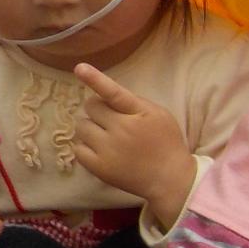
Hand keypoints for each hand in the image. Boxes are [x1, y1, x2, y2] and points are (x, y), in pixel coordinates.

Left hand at [72, 63, 196, 216]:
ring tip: (106, 137)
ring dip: (91, 127)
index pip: (114, 93)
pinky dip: (86, 146)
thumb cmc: (166, 143)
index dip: (96, 79)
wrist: (170, 179)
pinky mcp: (99, 168)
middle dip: (98, 109)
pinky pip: (78, 148)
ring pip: (82, 126)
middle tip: (111, 120)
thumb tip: (106, 94)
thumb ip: (135, 103)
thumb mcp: (160, 115)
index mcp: (139, 114)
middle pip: (91, 107)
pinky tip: (101, 150)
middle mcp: (121, 130)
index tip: (80, 68)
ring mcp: (108, 150)